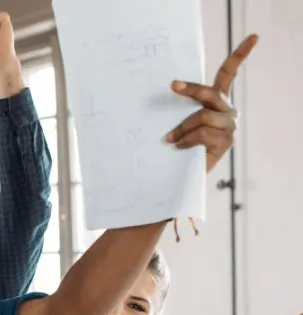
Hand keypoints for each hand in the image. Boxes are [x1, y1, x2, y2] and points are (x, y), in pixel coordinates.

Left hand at [167, 34, 257, 171]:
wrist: (183, 174)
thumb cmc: (179, 144)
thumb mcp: (179, 121)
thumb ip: (178, 107)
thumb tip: (165, 91)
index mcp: (216, 100)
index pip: (229, 73)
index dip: (241, 54)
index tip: (254, 37)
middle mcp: (226, 109)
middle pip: (210, 93)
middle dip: (190, 89)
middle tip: (172, 85)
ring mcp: (228, 125)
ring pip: (202, 117)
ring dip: (181, 128)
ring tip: (170, 139)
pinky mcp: (226, 141)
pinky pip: (202, 133)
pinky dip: (186, 140)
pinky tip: (179, 147)